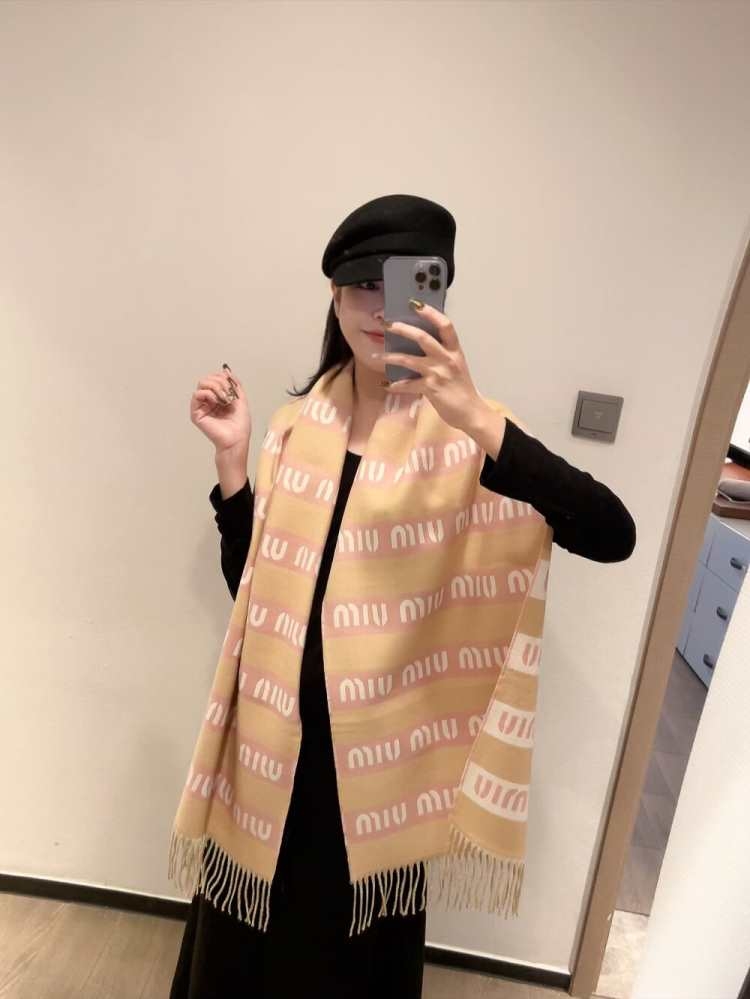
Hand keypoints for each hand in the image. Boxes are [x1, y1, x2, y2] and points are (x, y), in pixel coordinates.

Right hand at [190, 367, 251, 454]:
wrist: (237, 439)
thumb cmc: (240, 425)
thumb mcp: (241, 399)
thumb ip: (234, 384)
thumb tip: (226, 370)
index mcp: (219, 398)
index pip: (215, 378)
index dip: (224, 377)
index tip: (232, 385)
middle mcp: (209, 401)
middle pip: (207, 379)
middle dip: (220, 381)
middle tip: (228, 391)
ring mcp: (202, 407)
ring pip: (202, 384)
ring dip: (215, 386)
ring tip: (224, 398)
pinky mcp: (196, 413)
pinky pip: (197, 394)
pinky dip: (208, 393)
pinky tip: (216, 401)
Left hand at [373, 301, 485, 433]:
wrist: (470, 411)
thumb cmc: (462, 388)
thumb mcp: (456, 365)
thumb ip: (442, 353)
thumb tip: (421, 341)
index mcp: (454, 350)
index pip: (445, 325)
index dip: (430, 313)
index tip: (415, 304)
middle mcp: (446, 358)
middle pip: (422, 337)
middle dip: (402, 329)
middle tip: (387, 324)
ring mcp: (438, 373)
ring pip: (409, 360)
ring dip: (390, 357)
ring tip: (375, 356)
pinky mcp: (430, 388)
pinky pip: (407, 385)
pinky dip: (395, 386)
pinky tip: (386, 386)